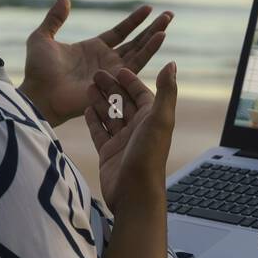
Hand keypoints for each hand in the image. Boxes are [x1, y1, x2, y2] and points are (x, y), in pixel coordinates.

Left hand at [20, 0, 171, 125]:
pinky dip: (150, 50)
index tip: (147, 8)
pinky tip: (161, 37)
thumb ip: (54, 19)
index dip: (134, 21)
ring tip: (168, 22)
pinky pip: (137, 63)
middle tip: (169, 15)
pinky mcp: (115, 79)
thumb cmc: (38, 71)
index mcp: (92, 49)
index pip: (120, 32)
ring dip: (155, 36)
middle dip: (152, 28)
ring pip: (140, 51)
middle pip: (136, 41)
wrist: (40, 92)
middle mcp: (106, 60)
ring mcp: (112, 71)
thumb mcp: (42, 38)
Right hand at [85, 64, 177, 208]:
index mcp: (153, 119)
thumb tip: (171, 64)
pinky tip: (86, 109)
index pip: (142, 94)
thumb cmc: (149, 156)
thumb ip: (166, 91)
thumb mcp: (159, 119)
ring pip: (110, 116)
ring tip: (87, 87)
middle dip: (111, 88)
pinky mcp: (109, 154)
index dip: (131, 81)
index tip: (118, 69)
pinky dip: (93, 121)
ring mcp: (123, 142)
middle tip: (95, 74)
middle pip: (123, 103)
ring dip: (100, 101)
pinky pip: (100, 133)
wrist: (134, 193)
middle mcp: (139, 129)